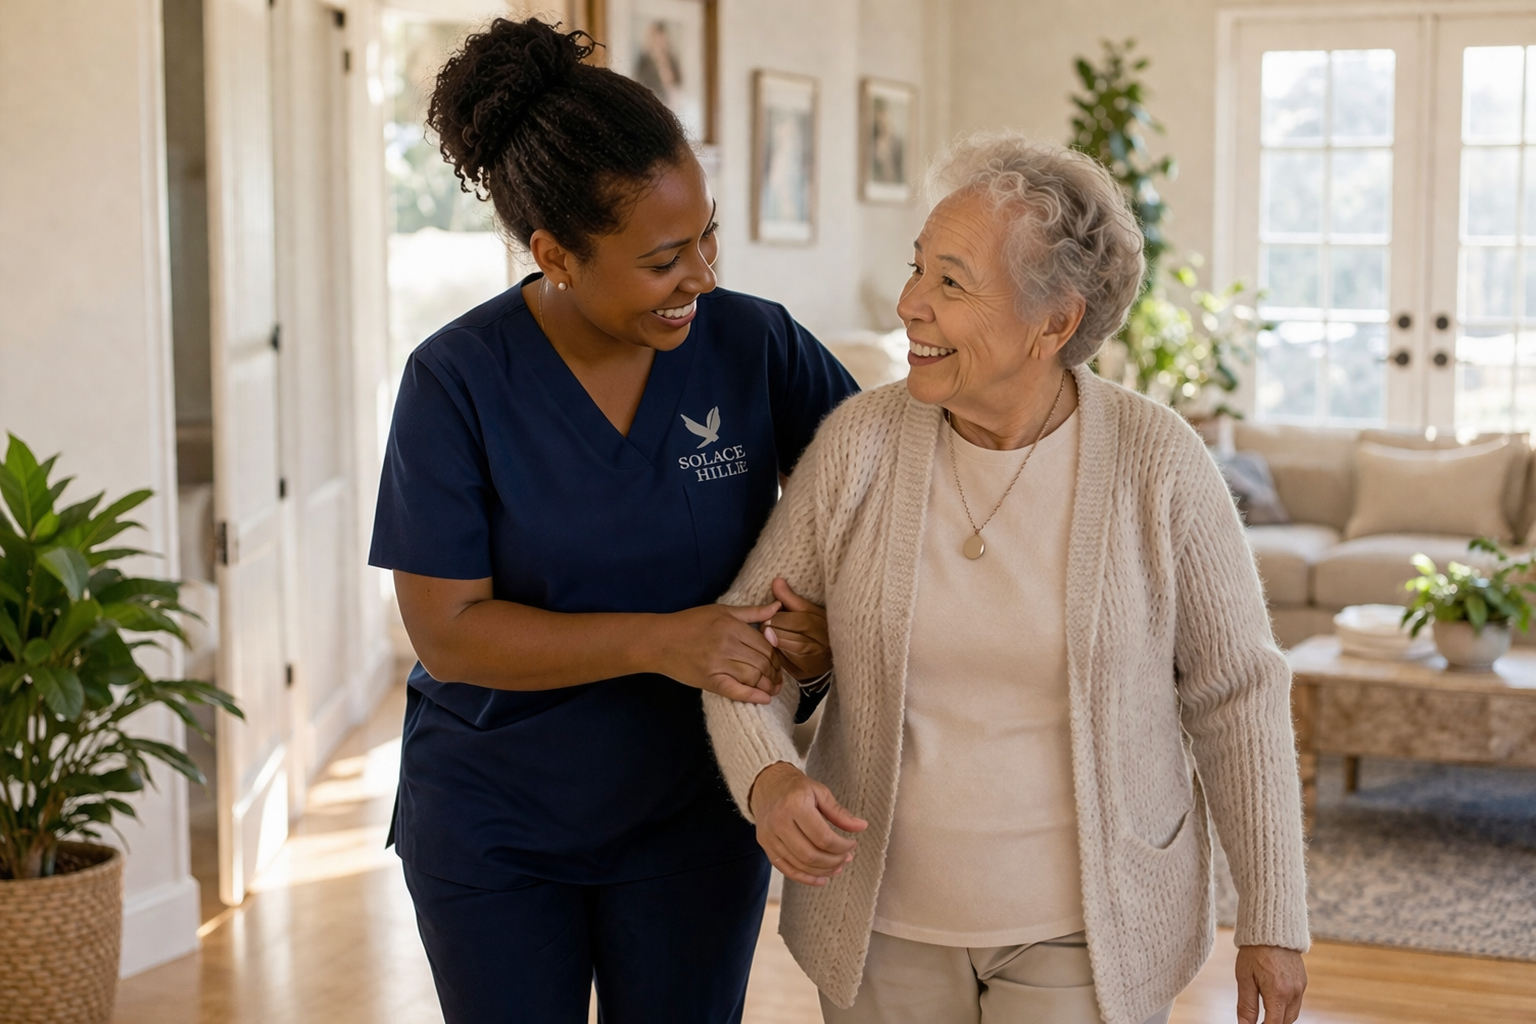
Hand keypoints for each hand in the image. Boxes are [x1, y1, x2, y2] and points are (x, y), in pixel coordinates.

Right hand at [653, 603, 783, 703]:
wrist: (660, 641)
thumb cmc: (691, 623)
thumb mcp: (722, 611)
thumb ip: (752, 612)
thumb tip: (778, 606)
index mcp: (732, 626)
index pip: (765, 644)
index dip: (776, 655)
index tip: (778, 661)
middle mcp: (727, 645)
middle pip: (762, 662)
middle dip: (774, 671)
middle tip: (778, 677)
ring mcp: (718, 664)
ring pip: (753, 676)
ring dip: (768, 685)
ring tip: (773, 688)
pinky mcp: (709, 681)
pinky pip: (736, 691)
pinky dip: (752, 696)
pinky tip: (764, 699)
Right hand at [749, 761, 867, 885]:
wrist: (766, 783)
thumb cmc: (795, 787)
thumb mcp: (820, 792)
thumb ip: (839, 813)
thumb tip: (861, 826)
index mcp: (795, 805)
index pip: (823, 837)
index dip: (842, 846)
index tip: (852, 844)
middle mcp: (779, 822)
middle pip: (810, 854)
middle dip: (834, 861)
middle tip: (847, 857)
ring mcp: (769, 835)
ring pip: (799, 864)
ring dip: (822, 870)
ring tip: (837, 867)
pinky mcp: (765, 845)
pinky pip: (785, 868)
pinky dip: (804, 878)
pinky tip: (821, 878)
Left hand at [763, 578, 831, 679]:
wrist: (826, 656)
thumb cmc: (815, 629)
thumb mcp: (807, 611)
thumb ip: (790, 598)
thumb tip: (776, 581)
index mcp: (823, 624)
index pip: (800, 620)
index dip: (780, 618)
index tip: (769, 614)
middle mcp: (822, 643)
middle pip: (792, 635)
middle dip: (773, 630)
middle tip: (763, 626)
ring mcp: (814, 660)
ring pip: (787, 650)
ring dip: (772, 642)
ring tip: (765, 636)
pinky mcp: (805, 673)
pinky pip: (785, 663)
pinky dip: (776, 655)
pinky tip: (770, 649)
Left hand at [1235, 945, 1305, 1023]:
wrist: (1272, 929)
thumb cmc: (1254, 951)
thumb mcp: (1245, 978)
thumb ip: (1246, 1005)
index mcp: (1278, 992)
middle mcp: (1293, 992)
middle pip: (1285, 1022)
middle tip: (1257, 1020)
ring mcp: (1300, 987)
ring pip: (1292, 1015)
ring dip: (1280, 1018)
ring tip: (1265, 1014)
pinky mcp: (1303, 982)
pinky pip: (1296, 1003)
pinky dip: (1286, 1008)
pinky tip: (1274, 1002)